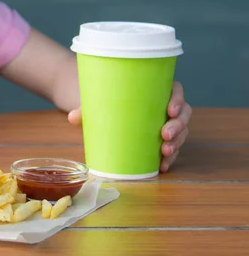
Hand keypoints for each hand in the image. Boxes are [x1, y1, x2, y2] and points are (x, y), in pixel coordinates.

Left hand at [66, 81, 191, 171]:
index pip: (175, 90)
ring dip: (177, 143)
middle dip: (178, 126)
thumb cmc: (101, 99)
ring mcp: (163, 123)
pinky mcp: (158, 139)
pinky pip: (171, 148)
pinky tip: (163, 166)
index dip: (178, 99)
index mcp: (154, 89)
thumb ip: (85, 109)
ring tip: (165, 153)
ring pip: (180, 132)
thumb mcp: (94, 101)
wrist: (96, 108)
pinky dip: (169, 158)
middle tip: (165, 135)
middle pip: (182, 114)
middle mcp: (163, 106)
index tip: (170, 110)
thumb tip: (72, 117)